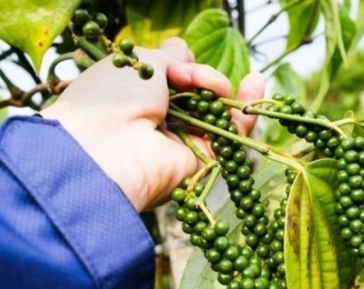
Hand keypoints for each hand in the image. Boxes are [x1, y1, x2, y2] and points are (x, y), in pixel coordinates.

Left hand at [40, 38, 264, 211]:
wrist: (108, 146)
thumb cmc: (114, 98)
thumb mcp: (140, 61)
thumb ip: (169, 55)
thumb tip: (183, 49)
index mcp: (137, 98)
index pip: (173, 78)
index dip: (183, 64)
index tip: (179, 59)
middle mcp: (159, 122)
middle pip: (198, 95)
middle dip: (203, 78)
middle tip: (188, 74)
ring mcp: (181, 143)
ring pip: (217, 114)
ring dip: (227, 92)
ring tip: (238, 80)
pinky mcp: (201, 162)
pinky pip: (230, 137)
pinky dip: (245, 113)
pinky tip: (255, 84)